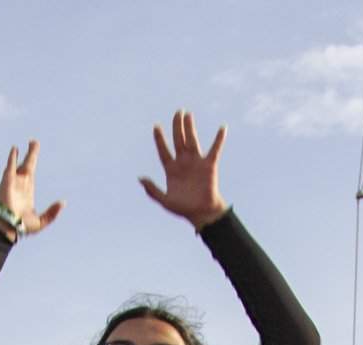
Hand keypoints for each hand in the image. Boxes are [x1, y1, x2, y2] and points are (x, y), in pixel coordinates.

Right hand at [0, 140, 62, 238]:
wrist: (9, 228)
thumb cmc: (22, 227)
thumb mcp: (42, 221)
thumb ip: (52, 213)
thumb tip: (63, 202)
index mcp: (27, 191)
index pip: (31, 173)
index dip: (33, 162)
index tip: (35, 153)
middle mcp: (20, 185)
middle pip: (26, 165)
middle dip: (30, 154)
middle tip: (34, 142)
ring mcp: (13, 183)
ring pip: (17, 164)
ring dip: (18, 154)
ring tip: (20, 145)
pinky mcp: (7, 182)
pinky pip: (10, 167)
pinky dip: (12, 158)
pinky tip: (15, 149)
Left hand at [140, 109, 227, 227]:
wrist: (202, 213)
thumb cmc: (183, 209)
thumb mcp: (165, 200)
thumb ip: (152, 190)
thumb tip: (140, 178)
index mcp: (171, 169)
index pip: (164, 150)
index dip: (159, 139)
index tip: (156, 126)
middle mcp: (183, 162)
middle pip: (179, 140)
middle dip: (177, 126)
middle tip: (177, 112)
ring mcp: (196, 162)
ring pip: (192, 140)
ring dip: (190, 127)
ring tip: (188, 114)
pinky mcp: (209, 165)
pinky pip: (215, 149)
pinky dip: (219, 139)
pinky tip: (222, 128)